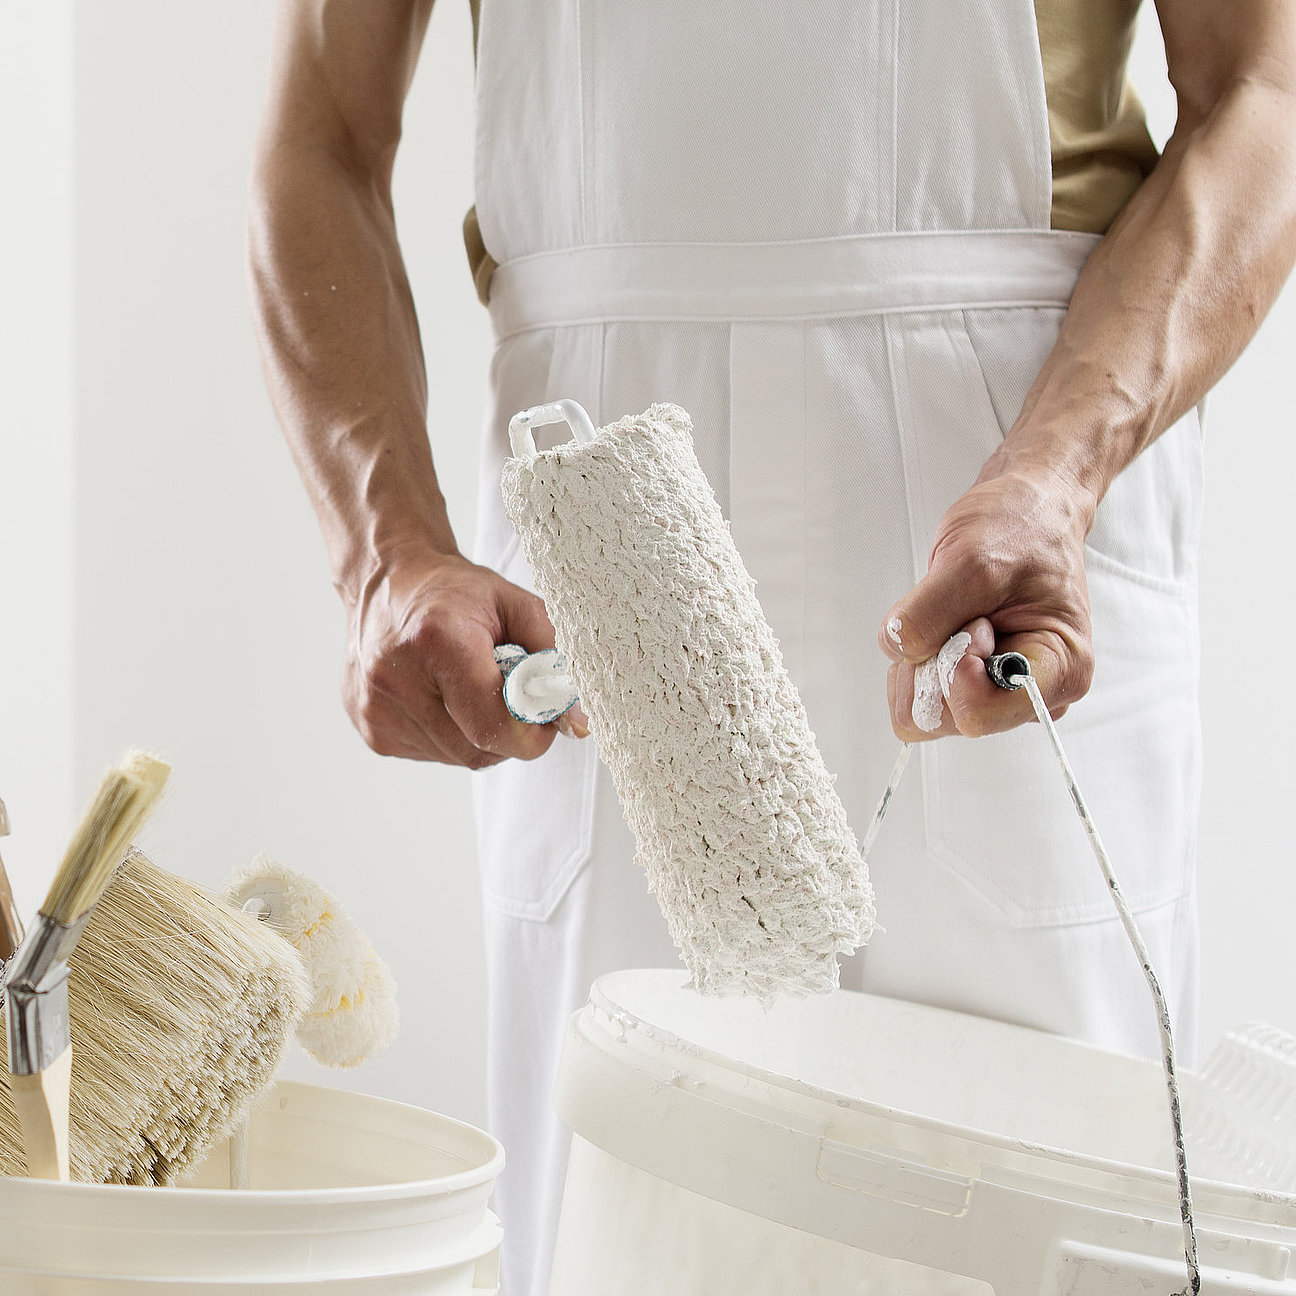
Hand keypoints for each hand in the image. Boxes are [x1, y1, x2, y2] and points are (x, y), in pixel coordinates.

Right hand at [342, 547, 574, 766]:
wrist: (388, 583)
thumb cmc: (456, 593)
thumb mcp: (515, 603)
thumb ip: (552, 658)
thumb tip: (577, 722)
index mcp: (436, 642)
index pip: (493, 724)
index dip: (530, 734)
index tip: (546, 719)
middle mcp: (397, 679)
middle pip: (479, 749)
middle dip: (511, 734)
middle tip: (516, 699)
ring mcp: (378, 711)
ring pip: (459, 757)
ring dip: (482, 735)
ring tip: (475, 690)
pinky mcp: (374, 731)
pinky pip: (436, 755)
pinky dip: (454, 736)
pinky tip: (447, 699)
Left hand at [878, 457, 1096, 740]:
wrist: (1024, 513)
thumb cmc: (1020, 529)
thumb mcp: (972, 559)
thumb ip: (930, 612)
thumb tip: (898, 649)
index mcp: (1059, 672)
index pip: (978, 716)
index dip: (953, 671)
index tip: (971, 623)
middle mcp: (1031, 696)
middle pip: (943, 719)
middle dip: (934, 664)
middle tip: (963, 614)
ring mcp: (996, 693)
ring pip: (923, 711)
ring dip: (922, 661)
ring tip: (955, 616)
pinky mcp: (967, 685)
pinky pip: (916, 695)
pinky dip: (915, 659)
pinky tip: (943, 624)